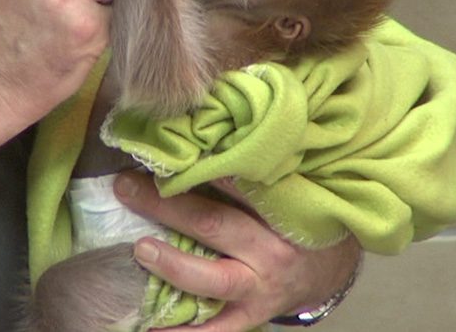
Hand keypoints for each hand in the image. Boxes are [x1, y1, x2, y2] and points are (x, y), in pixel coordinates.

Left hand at [114, 171, 361, 331]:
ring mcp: (261, 287)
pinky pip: (217, 328)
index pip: (237, 183)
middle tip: (127, 186)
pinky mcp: (252, 315)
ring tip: (140, 249)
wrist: (328, 270)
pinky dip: (184, 330)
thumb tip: (200, 143)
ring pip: (214, 278)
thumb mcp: (287, 190)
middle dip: (167, 205)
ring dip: (173, 264)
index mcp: (282, 210)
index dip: (197, 167)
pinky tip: (152, 326)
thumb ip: (252, 173)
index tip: (163, 152)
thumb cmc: (297, 221)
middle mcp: (272, 250)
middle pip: (214, 224)